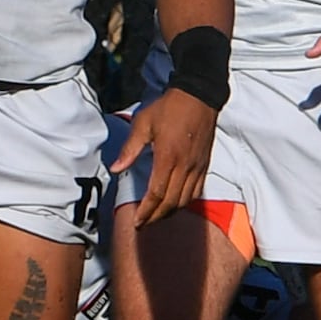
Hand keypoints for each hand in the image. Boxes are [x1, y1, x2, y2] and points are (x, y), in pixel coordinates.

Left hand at [108, 90, 217, 225]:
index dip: (146, 211)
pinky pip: (196, 191)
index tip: (137, 221)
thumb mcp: (143, 123)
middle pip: (171, 202)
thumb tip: (116, 169)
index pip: (156, 193)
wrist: (199, 96)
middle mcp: (185, 165)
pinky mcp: (204, 165)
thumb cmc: (169, 107)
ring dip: (170, 212)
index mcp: (167, 156)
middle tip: (144, 224)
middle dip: (156, 217)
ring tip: (157, 216)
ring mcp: (197, 166)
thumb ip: (129, 149)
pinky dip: (185, 202)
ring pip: (185, 200)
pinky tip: (175, 202)